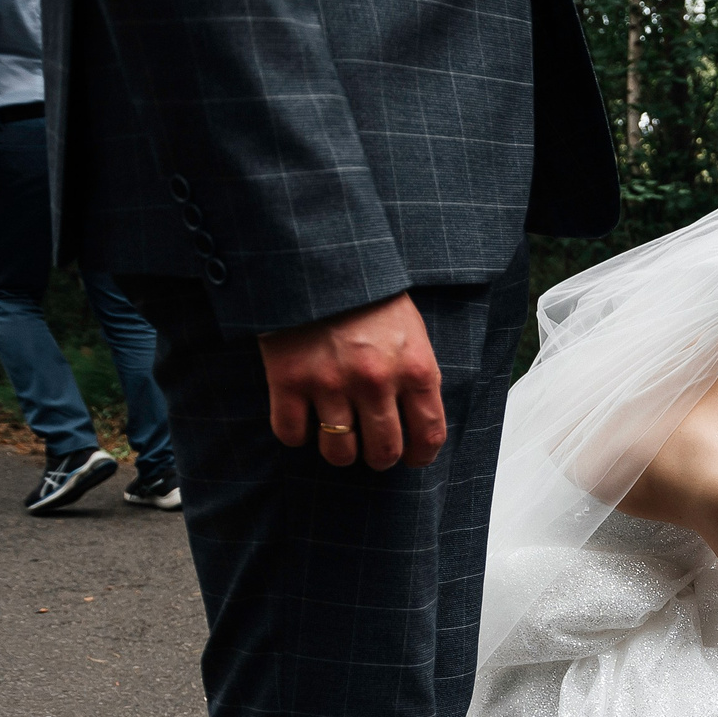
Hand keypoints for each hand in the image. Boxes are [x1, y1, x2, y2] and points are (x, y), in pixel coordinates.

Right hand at [258, 292, 445, 469]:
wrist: (318, 258)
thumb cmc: (368, 296)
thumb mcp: (412, 332)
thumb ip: (416, 376)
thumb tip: (419, 423)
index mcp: (415, 368)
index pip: (429, 435)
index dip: (420, 456)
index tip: (412, 458)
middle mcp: (376, 380)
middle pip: (383, 451)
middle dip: (379, 458)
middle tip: (371, 449)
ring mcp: (330, 382)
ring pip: (338, 452)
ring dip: (339, 451)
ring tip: (337, 436)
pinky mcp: (288, 378)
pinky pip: (291, 433)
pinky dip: (297, 434)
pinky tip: (303, 419)